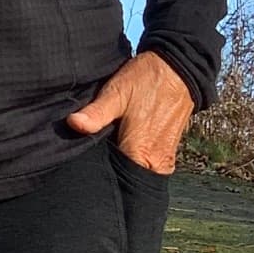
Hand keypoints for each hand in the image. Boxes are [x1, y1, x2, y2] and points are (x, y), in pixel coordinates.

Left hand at [65, 51, 193, 173]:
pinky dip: (133, 163)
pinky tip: (121, 150)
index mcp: (140, 154)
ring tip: (108, 154)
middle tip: (93, 161)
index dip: (97, 175)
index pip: (114, 181)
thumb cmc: (147, 80)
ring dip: (121, 168)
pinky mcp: (167, 156)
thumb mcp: (117, 92)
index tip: (85, 169)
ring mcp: (164, 162)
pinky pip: (146, 168)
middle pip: (125, 182)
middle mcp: (155, 164)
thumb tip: (74, 124)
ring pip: (135, 176)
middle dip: (109, 175)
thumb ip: (96, 113)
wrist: (179, 69)